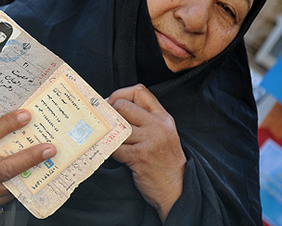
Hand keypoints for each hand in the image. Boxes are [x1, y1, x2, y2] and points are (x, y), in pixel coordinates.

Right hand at [0, 109, 56, 210]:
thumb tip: (9, 116)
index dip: (7, 125)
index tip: (26, 116)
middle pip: (4, 167)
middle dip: (29, 157)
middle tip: (49, 148)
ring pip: (10, 183)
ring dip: (32, 171)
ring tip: (48, 159)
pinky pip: (8, 193)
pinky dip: (23, 182)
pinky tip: (35, 173)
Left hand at [107, 84, 185, 221]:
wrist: (178, 190)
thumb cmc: (165, 162)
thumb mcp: (163, 134)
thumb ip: (146, 119)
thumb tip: (114, 107)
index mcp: (163, 117)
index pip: (139, 91)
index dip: (120, 94)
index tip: (110, 104)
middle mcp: (157, 126)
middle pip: (123, 105)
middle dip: (109, 112)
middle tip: (103, 122)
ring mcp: (149, 140)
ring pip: (116, 125)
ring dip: (107, 132)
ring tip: (105, 138)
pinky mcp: (140, 156)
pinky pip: (115, 146)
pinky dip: (108, 149)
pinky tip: (109, 152)